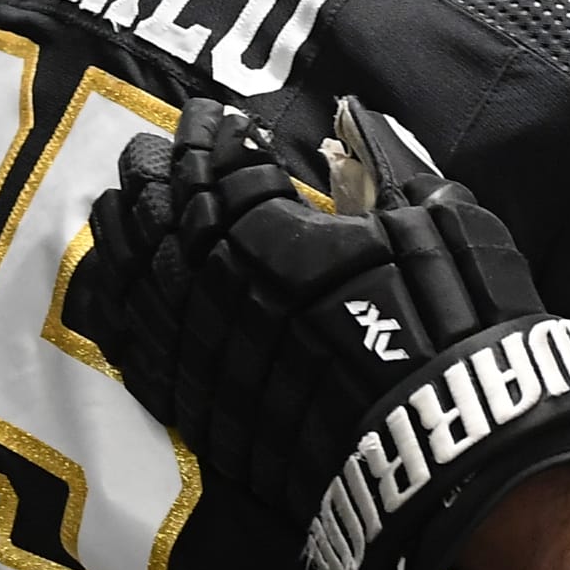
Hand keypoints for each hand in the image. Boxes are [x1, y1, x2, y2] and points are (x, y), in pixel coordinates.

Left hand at [87, 97, 569, 569]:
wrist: (449, 449)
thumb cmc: (458, 330)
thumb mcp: (437, 225)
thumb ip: (384, 175)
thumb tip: (362, 135)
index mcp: (273, 240)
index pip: (225, 172)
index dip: (217, 139)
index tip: (218, 120)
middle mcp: (221, 294)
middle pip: (166, 220)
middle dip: (154, 174)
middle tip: (146, 147)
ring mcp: (205, 356)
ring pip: (138, 282)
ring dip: (122, 236)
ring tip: (116, 202)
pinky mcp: (203, 411)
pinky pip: (141, 352)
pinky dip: (120, 313)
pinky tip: (111, 290)